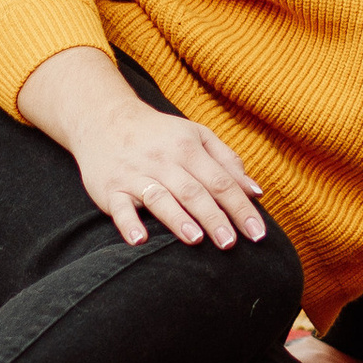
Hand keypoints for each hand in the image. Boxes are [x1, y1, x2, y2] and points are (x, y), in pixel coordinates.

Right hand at [16, 46, 265, 248]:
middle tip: (230, 244)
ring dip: (177, 219)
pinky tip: (139, 240)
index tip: (257, 233)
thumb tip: (256, 192)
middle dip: (214, 218)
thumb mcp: (196, 136)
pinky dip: (128, 223)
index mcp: (188, 148)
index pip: (220, 181)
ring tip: (196, 240)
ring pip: (159, 197)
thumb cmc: (160, 134)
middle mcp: (162, 160)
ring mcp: (135, 174)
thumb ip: (227, 162)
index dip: (240, 206)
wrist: (105, 118)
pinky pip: (119, 208)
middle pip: (193, 191)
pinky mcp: (110, 188)